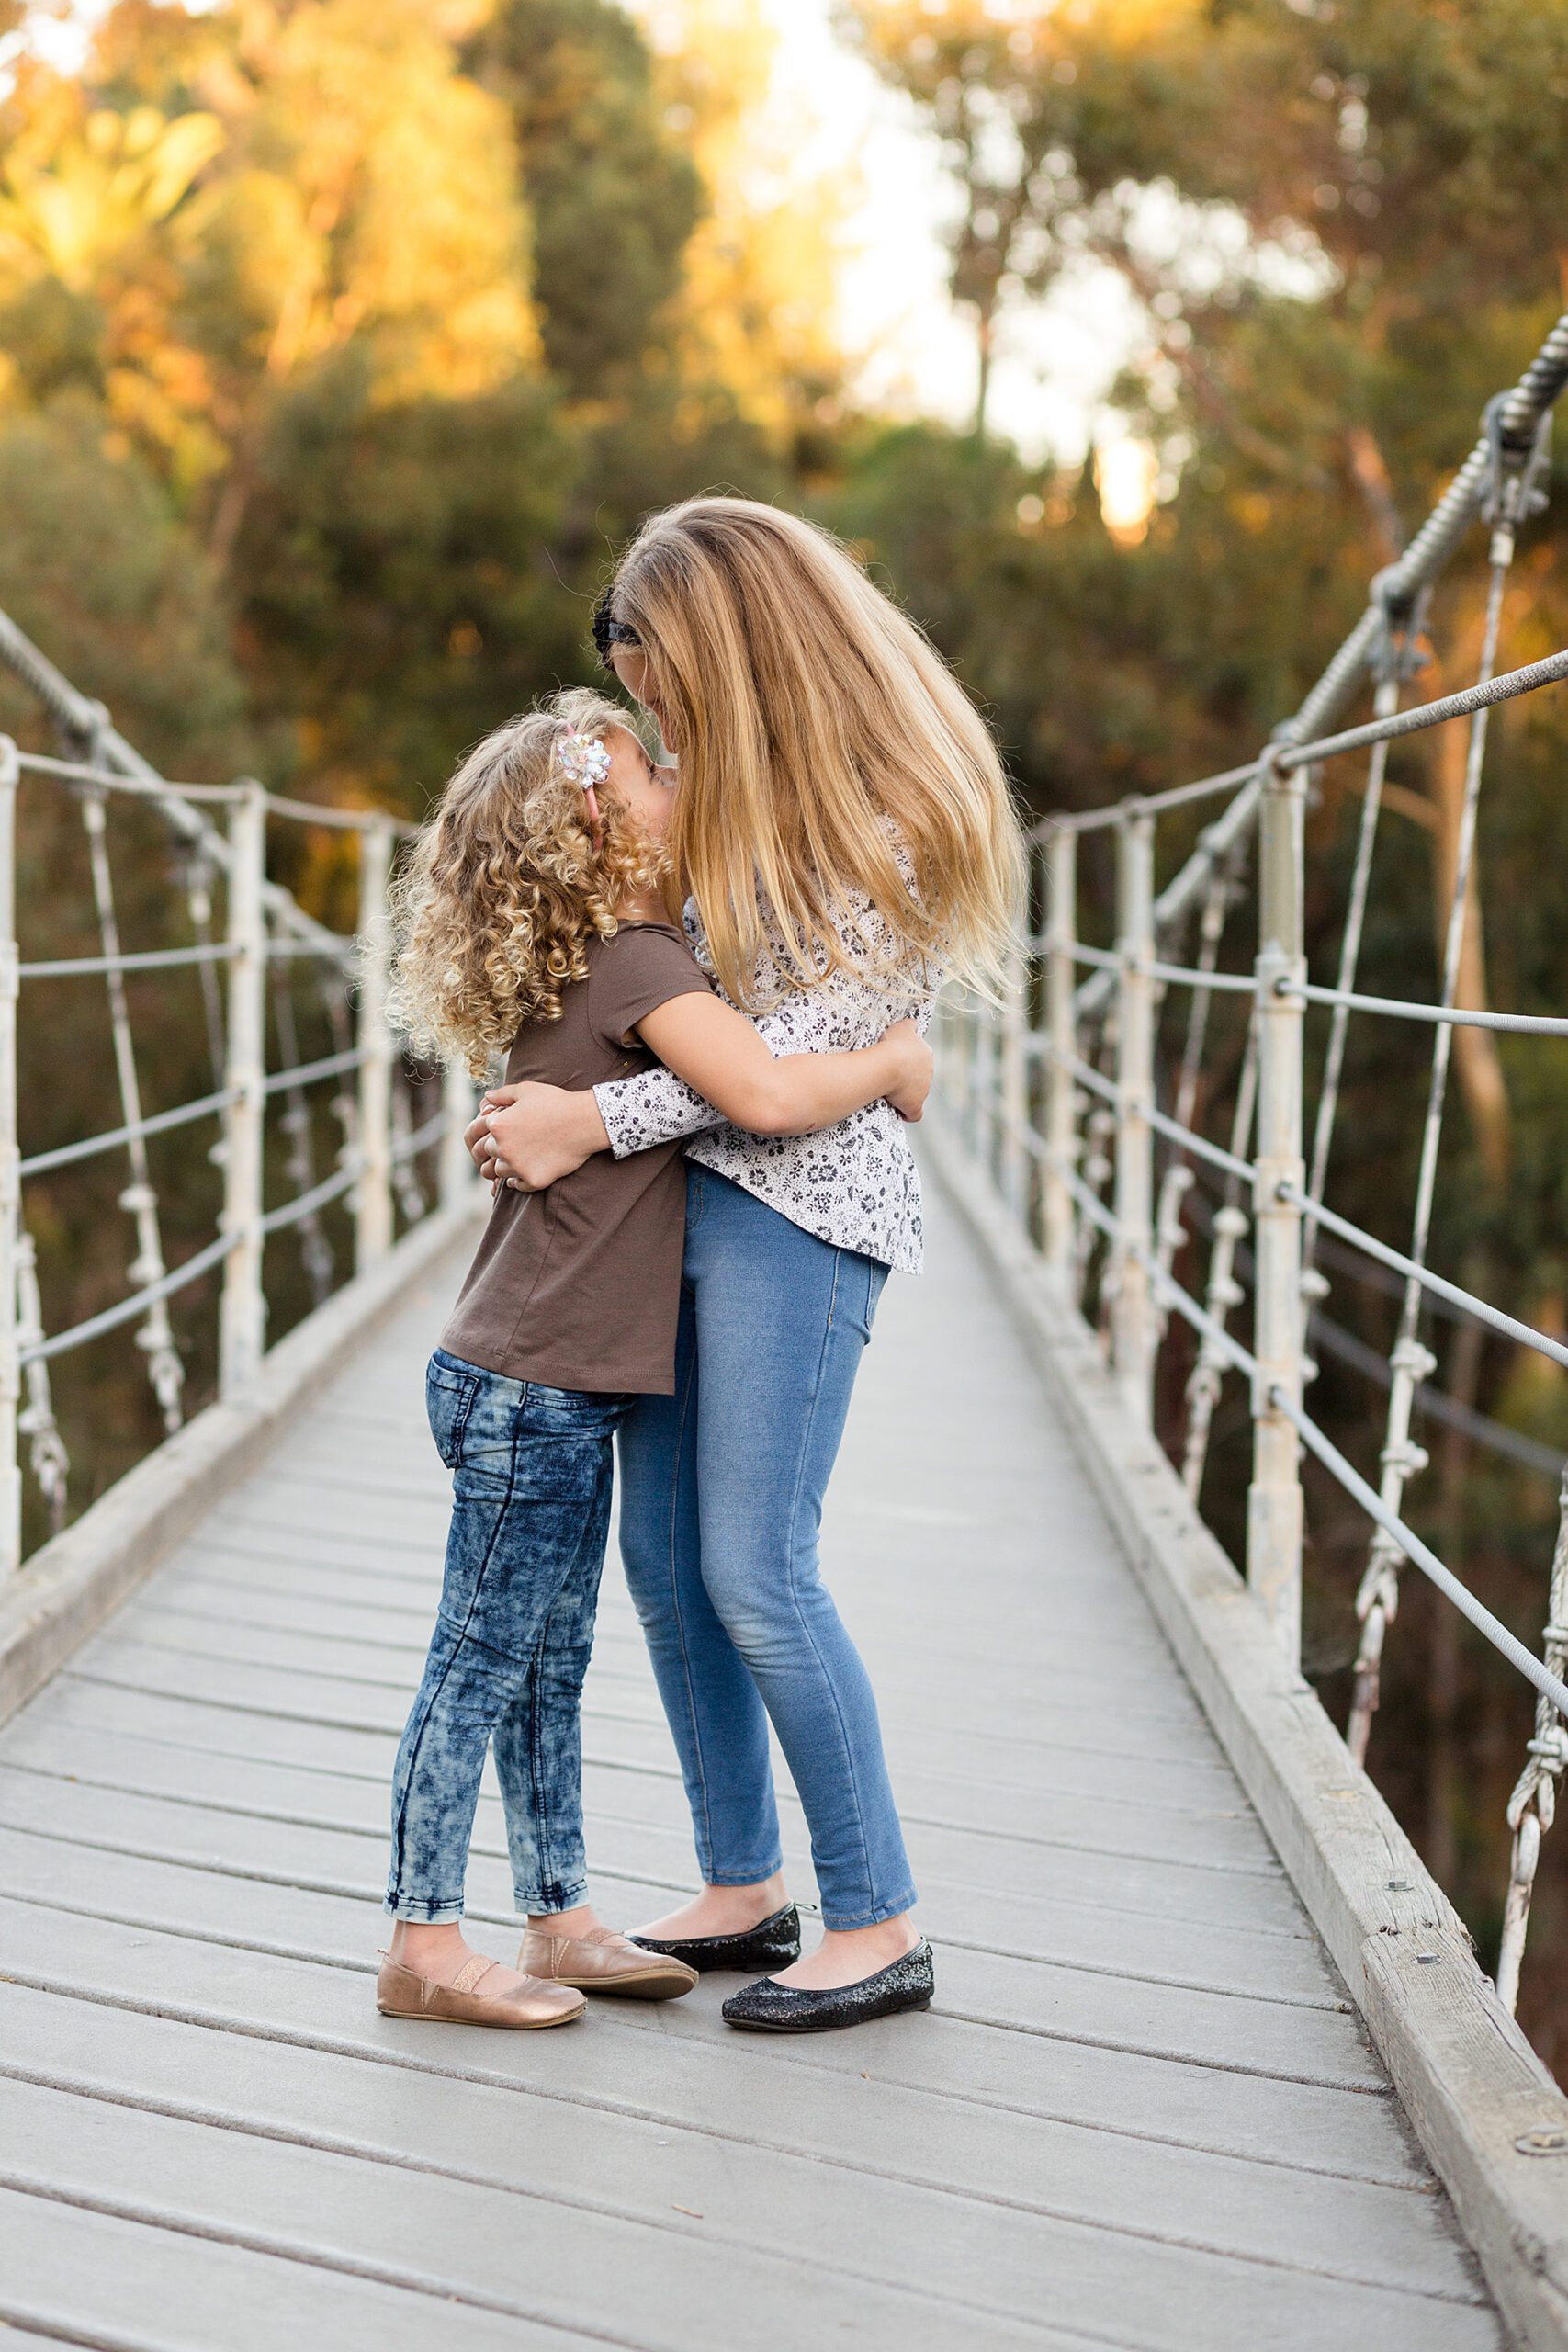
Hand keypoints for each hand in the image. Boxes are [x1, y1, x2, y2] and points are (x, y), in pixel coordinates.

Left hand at [477, 1081, 610, 1190]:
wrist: (586, 1122)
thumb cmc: (557, 1102)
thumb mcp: (527, 1090)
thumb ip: (501, 1094)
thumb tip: (485, 1099)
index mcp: (498, 1125)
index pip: (480, 1131)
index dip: (493, 1129)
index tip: (505, 1129)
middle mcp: (503, 1147)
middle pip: (487, 1153)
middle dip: (497, 1147)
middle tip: (514, 1143)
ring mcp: (518, 1166)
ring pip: (499, 1171)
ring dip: (506, 1164)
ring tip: (521, 1156)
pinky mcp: (533, 1180)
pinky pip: (516, 1185)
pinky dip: (518, 1180)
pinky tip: (527, 1169)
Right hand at [881, 1018, 933, 1123]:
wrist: (889, 1064)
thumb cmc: (892, 1045)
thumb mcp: (902, 1027)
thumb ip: (910, 1025)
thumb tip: (914, 1023)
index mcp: (926, 1054)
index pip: (920, 1059)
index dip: (907, 1062)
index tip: (894, 1062)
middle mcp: (928, 1072)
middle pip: (919, 1077)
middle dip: (907, 1078)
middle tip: (888, 1076)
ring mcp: (923, 1090)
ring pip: (915, 1094)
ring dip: (904, 1094)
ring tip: (887, 1092)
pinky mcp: (915, 1105)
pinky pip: (914, 1114)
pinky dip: (908, 1113)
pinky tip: (900, 1112)